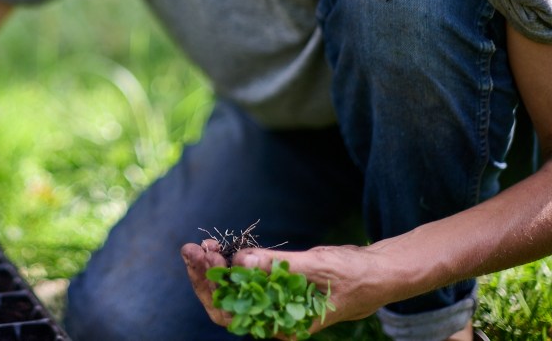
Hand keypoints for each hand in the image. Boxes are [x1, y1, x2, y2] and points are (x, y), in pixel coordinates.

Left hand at [182, 241, 393, 337]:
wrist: (378, 273)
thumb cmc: (353, 275)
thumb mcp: (317, 267)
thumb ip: (278, 266)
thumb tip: (241, 260)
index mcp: (282, 325)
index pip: (231, 314)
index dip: (211, 288)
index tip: (201, 259)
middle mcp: (272, 318)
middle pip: (226, 303)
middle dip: (206, 275)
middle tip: (192, 248)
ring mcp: (273, 303)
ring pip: (233, 290)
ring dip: (214, 267)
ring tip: (203, 245)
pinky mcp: (275, 286)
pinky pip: (246, 278)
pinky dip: (231, 262)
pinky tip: (221, 247)